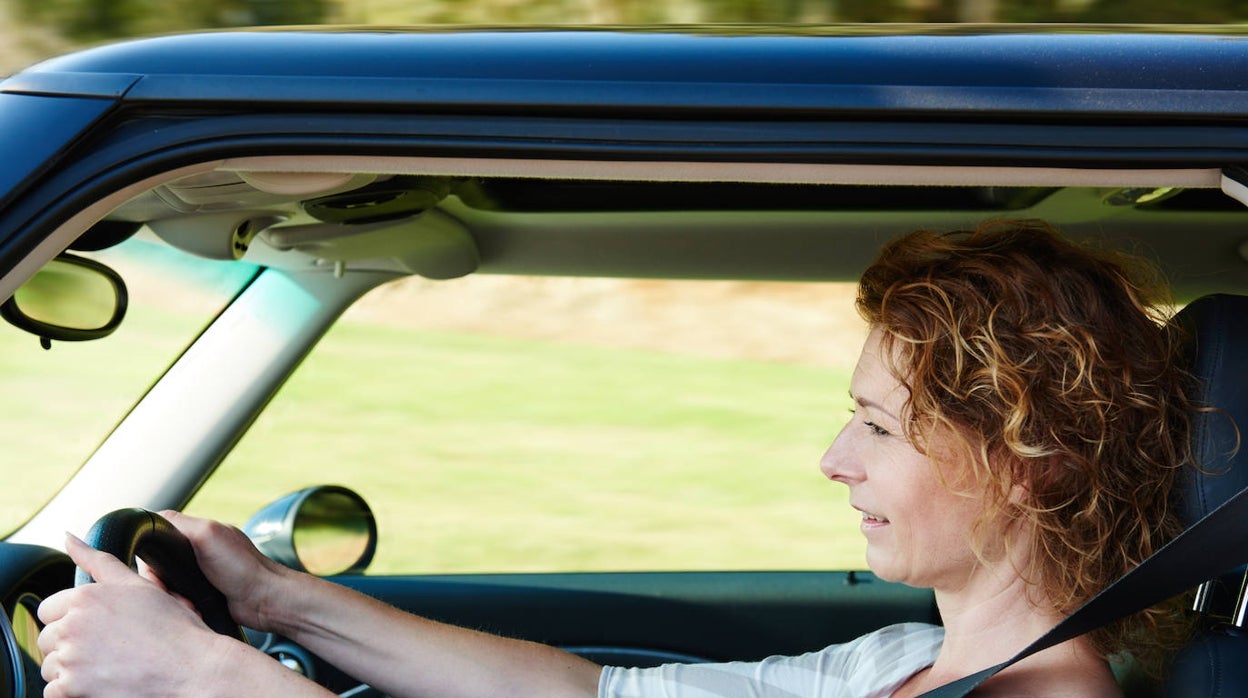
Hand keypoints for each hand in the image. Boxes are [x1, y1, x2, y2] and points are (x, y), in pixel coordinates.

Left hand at [37, 534, 234, 697]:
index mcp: (84, 597)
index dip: (72, 619)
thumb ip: (98, 559)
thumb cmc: (173, 628)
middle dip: (70, 645)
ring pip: (50, 667)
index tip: (96, 629)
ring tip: (107, 667)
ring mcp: (70, 659)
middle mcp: (72, 626)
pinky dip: (72, 692)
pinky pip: (53, 693)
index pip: (48, 610)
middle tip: (106, 649)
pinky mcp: (71, 689)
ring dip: (71, 670)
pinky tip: (100, 683)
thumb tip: (69, 537)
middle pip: (48, 640)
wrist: (191, 668)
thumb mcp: (138, 585)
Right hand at [142, 510, 291, 630]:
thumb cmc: (242, 567)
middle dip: (161, 584)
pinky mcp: (201, 594)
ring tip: (187, 606)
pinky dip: (181, 607)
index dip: (150, 558)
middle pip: (156, 566)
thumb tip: (152, 519)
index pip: (155, 538)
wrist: (265, 600)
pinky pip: (177, 600)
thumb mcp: (208, 535)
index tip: (157, 575)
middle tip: (175, 595)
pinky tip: (192, 611)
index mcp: (196, 532)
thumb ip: (180, 524)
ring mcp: (198, 573)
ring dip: (172, 598)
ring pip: (165, 586)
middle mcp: (195, 551)